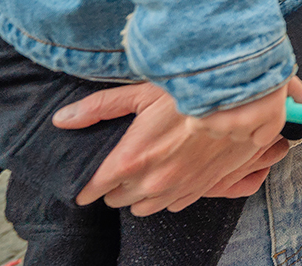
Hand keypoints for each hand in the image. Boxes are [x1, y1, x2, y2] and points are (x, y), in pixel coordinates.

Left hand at [56, 75, 301, 213]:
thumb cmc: (191, 94)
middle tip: (119, 165)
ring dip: (137, 194)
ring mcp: (176, 189)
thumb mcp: (140, 94)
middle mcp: (150, 182)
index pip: (92, 189)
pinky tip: (168, 177)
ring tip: (142, 173)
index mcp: (130, 160)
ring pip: (142, 208)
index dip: (86, 185)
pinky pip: (171, 205)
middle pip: (115, 200)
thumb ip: (97, 108)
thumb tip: (61, 120)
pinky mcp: (198, 190)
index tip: (86, 180)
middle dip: (112, 186)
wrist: (241, 104)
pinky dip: (165, 196)